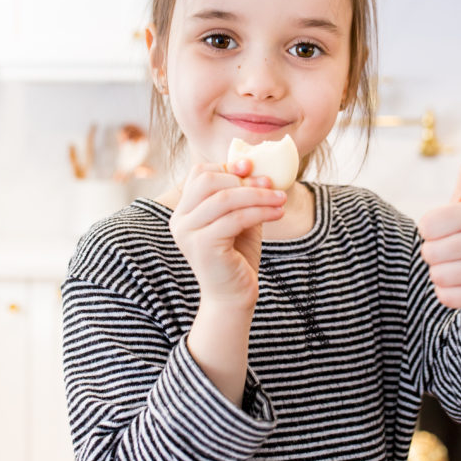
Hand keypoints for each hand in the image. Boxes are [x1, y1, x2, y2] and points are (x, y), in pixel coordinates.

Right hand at [170, 159, 285, 317]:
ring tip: (281, 198)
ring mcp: (188, 233)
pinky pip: (235, 218)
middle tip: (272, 184)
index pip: (199, 174)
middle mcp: (180, 220)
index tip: (253, 167)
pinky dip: (260, 211)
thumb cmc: (237, 256)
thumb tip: (250, 163)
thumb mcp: (239, 218)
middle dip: (244, 180)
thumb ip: (241, 194)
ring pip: (224, 199)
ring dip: (258, 195)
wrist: (233, 297)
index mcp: (184, 210)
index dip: (227, 166)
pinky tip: (278, 212)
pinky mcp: (203, 246)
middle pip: (208, 181)